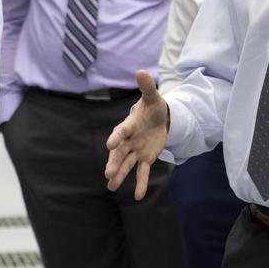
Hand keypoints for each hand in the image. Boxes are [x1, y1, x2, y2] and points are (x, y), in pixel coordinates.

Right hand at [105, 70, 168, 199]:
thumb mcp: (153, 97)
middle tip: (108, 174)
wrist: (160, 119)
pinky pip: (142, 172)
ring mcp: (136, 151)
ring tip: (110, 187)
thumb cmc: (153, 108)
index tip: (110, 144)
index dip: (116, 137)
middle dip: (114, 162)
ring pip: (126, 164)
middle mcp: (129, 141)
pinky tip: (138, 196)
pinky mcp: (145, 158)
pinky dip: (140, 184)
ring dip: (120, 175)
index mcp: (129, 125)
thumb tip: (141, 71)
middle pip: (120, 153)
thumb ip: (147, 87)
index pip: (121, 132)